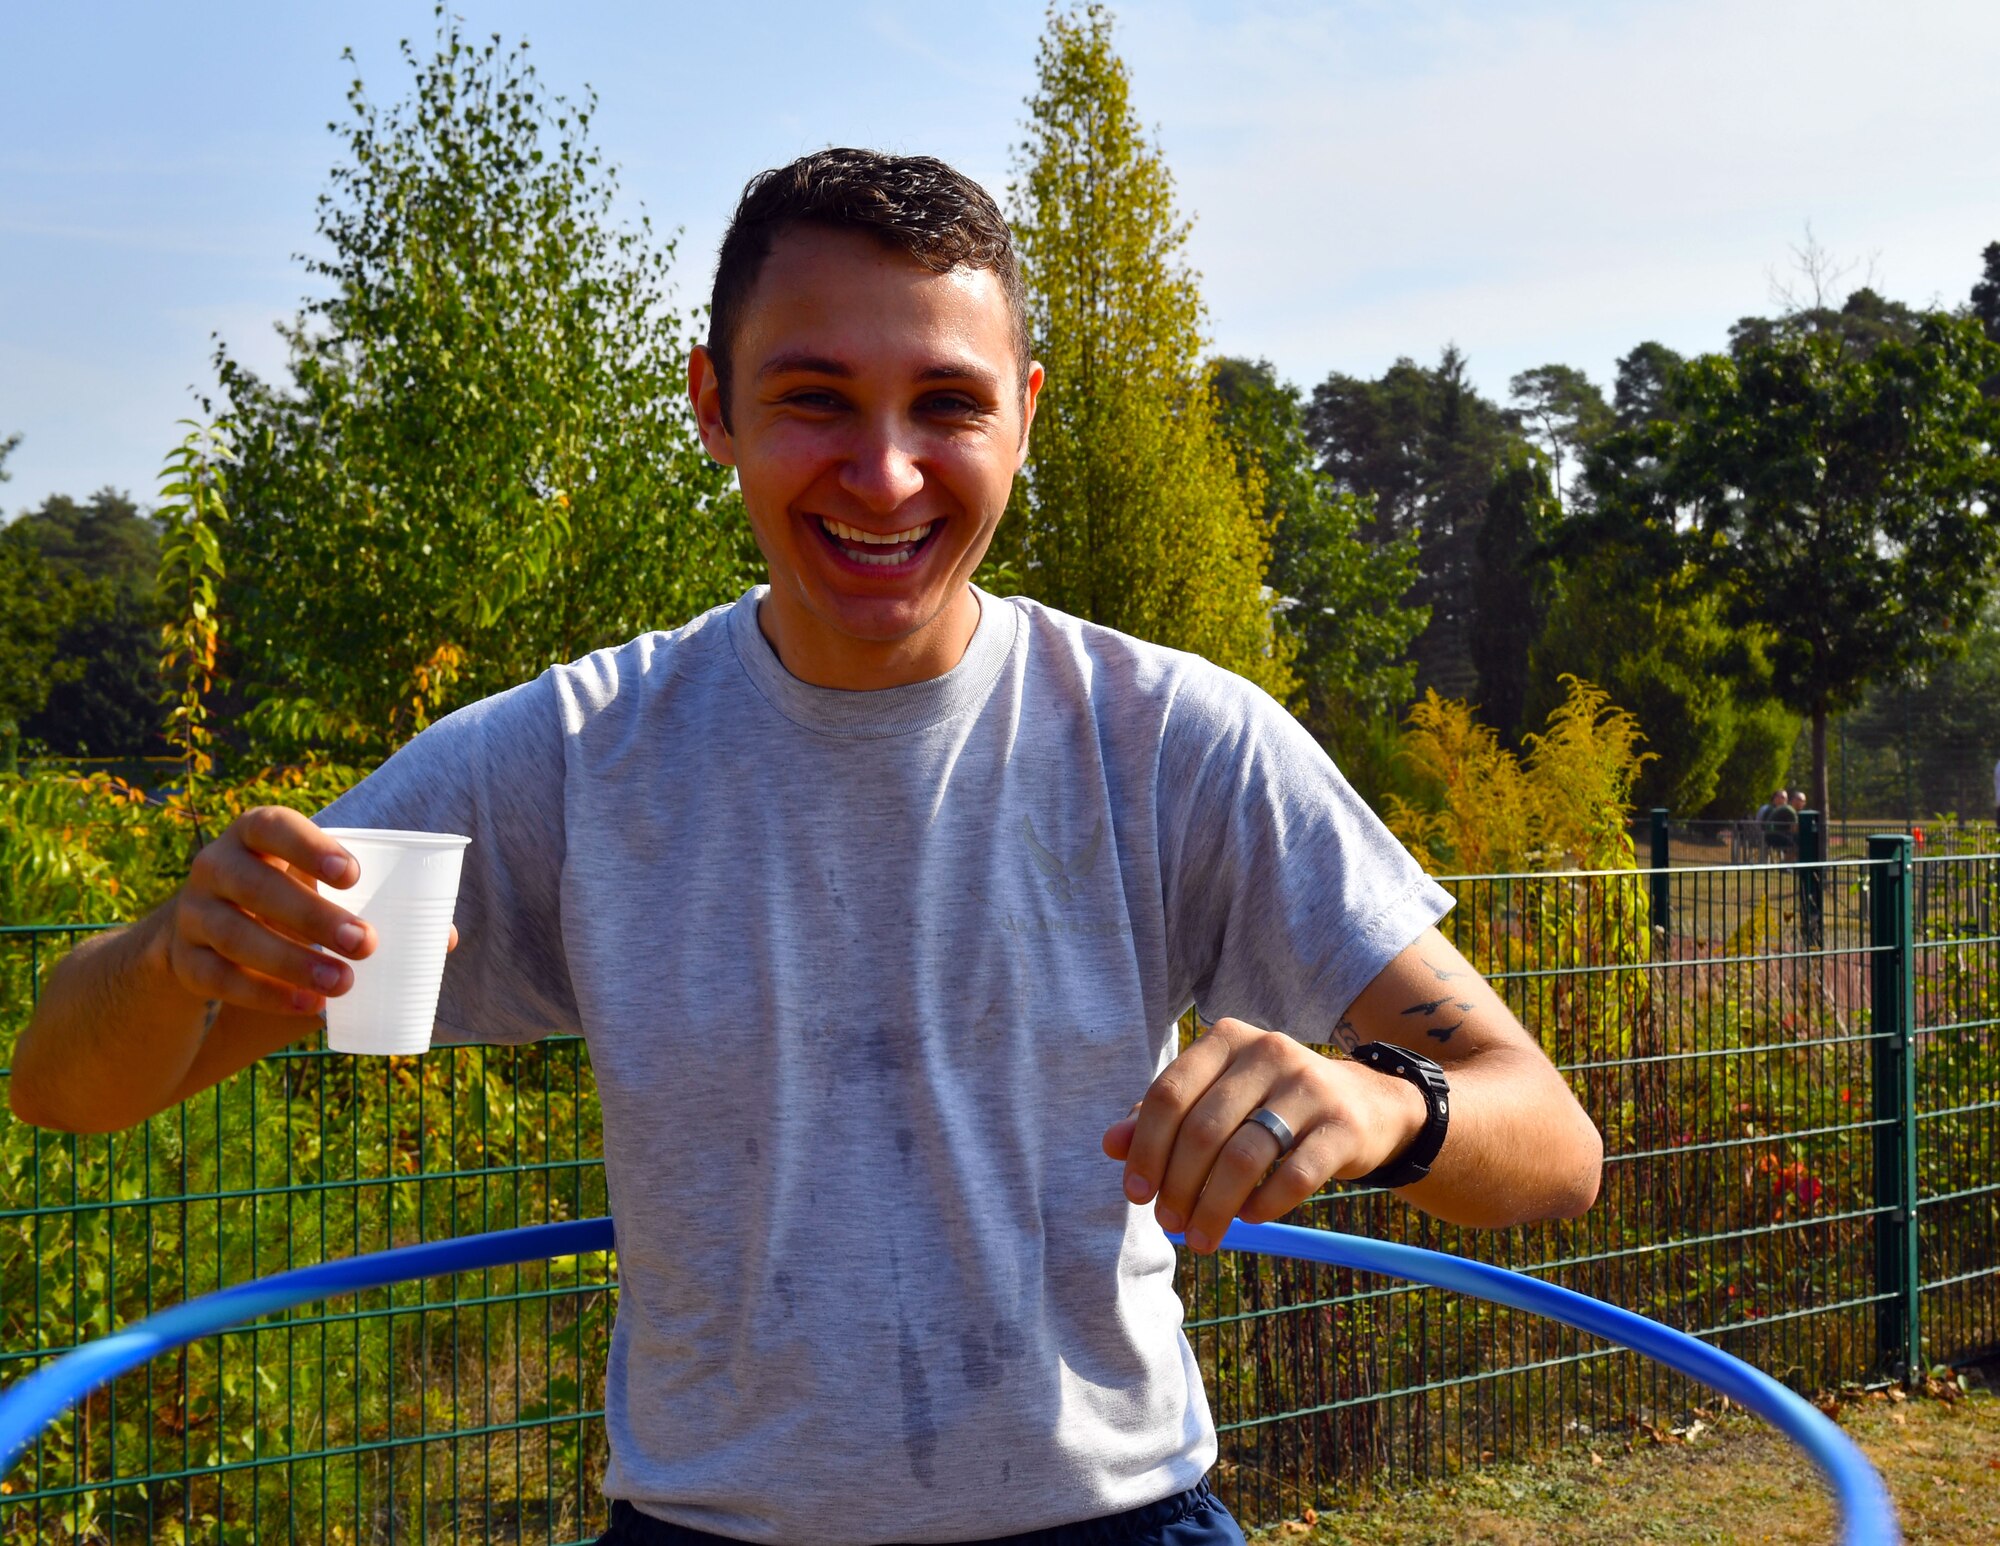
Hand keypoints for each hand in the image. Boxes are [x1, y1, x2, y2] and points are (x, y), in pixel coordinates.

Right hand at [160, 806, 385, 1017]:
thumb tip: (445, 938)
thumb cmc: (283, 901)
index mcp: (252, 835)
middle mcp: (214, 867)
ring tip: (342, 983)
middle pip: (256, 886)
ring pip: (236, 935)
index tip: (353, 876)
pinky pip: (218, 978)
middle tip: (366, 943)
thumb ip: (370, 906)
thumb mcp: (315, 888)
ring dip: (292, 961)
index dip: (308, 847)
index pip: (271, 826)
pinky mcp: (184, 961)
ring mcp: (193, 914)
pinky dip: (265, 994)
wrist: (203, 935)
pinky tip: (307, 1006)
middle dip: (313, 916)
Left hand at [1102, 1017, 1423, 1252]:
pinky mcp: (1343, 1125)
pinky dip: (1263, 1205)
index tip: (1136, 1194)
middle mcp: (1267, 1052)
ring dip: (1214, 1207)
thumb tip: (1111, 1145)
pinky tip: (1249, 1218)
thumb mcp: (1219, 1099)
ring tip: (1201, 1237)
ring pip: (1244, 1156)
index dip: (1145, 1149)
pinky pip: (1293, 1175)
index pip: (1169, 1095)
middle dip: (1178, 1186)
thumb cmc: (1272, 1105)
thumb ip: (1165, 1117)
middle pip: (1203, 1130)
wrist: (1368, 1105)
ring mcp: (1309, 1086)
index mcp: (1226, 1040)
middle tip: (1169, 1224)